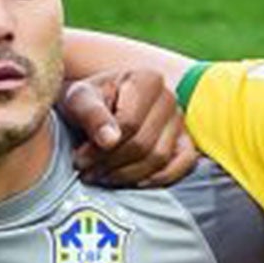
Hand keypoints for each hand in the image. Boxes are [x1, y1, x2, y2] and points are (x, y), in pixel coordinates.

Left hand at [61, 72, 197, 187]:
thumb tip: (110, 141)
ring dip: (128, 175)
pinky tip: (135, 183)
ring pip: (159, 158)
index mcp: (147, 80)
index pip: (129, 124)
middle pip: (143, 144)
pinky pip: (183, 164)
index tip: (79, 160)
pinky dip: (161, 178)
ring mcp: (179, 120)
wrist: (96, 107)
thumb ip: (92, 115)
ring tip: (102, 177)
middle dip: (111, 164)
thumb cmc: (87, 102)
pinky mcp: (184, 140)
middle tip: (87, 172)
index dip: (101, 150)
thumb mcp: (79, 100)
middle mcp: (168, 97)